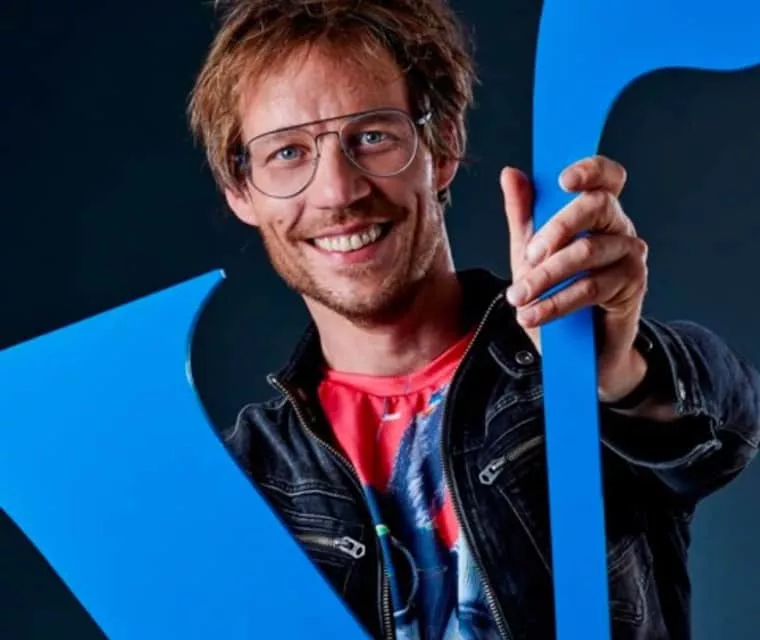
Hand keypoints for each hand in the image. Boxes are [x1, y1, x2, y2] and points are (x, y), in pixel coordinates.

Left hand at [500, 155, 648, 402]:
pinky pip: (591, 287)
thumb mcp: (529, 252)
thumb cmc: (554, 292)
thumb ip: (522, 214)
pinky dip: (555, 303)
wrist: (576, 349)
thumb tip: (510, 173)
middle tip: (528, 256)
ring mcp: (630, 254)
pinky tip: (532, 315)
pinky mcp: (633, 285)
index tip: (562, 180)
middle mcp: (619, 226)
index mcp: (596, 210)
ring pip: (588, 251)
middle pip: (596, 206)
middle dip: (557, 228)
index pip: (605, 176)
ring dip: (546, 276)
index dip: (590, 170)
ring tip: (518, 297)